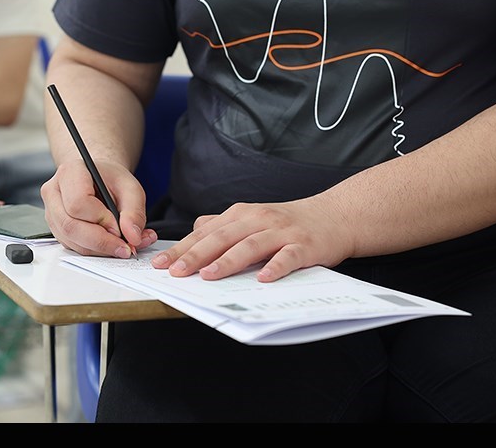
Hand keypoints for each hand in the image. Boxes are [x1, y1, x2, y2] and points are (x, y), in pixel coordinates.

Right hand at [41, 158, 157, 256]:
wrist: (100, 180)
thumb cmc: (111, 180)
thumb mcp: (131, 188)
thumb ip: (134, 212)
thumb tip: (132, 237)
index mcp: (70, 173)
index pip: (78, 202)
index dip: (100, 219)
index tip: (118, 227)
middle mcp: (54, 192)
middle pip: (70, 226)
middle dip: (100, 241)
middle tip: (124, 246)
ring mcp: (51, 212)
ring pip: (71, 240)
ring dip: (99, 249)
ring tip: (122, 244)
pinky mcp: (56, 228)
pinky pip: (72, 246)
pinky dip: (94, 250)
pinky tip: (110, 243)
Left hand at [150, 198, 353, 281]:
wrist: (335, 215)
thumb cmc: (289, 221)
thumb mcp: (252, 217)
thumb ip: (224, 225)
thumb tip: (196, 229)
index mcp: (241, 215)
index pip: (205, 233)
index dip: (181, 248)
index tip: (160, 264)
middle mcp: (258, 220)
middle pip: (221, 238)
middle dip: (195, 255)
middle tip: (175, 272)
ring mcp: (281, 232)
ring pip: (249, 245)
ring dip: (227, 261)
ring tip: (209, 276)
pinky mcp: (304, 245)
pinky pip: (287, 257)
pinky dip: (275, 267)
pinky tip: (263, 279)